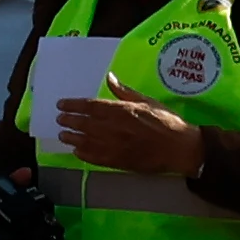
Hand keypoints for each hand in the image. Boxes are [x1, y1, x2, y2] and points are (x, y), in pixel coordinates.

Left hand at [48, 90, 202, 179]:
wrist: (180, 148)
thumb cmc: (166, 121)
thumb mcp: (147, 100)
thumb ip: (125, 91)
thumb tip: (109, 77)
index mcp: (121, 110)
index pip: (90, 106)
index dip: (73, 105)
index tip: (61, 104)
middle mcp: (114, 128)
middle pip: (84, 124)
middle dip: (69, 121)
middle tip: (59, 119)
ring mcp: (116, 146)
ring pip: (87, 142)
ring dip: (72, 138)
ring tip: (63, 136)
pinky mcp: (120, 162)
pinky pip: (96, 158)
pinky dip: (84, 154)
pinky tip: (77, 152)